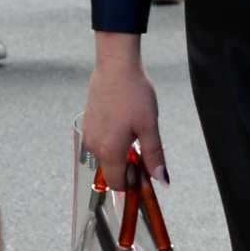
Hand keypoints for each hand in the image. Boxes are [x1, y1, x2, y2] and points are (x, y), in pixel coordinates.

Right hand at [82, 47, 166, 182]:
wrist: (115, 67)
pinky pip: (101, 142)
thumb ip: (154, 156)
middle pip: (112, 171)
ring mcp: (88, 134)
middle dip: (129, 168)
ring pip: (106, 157)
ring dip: (122, 154)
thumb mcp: (149, 127)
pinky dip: (113, 142)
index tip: (147, 173)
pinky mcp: (87, 123)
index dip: (133, 183)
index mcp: (109, 151)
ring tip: (136, 133)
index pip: (118, 184)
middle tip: (145, 150)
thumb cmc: (134, 94)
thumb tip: (161, 179)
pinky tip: (125, 125)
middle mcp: (94, 146)